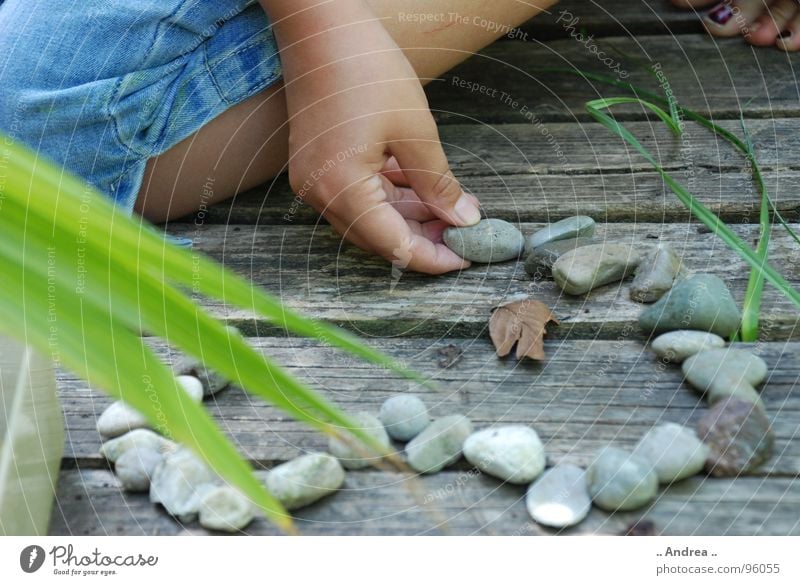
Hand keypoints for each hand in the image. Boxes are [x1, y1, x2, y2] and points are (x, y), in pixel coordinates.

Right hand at [263, 0, 481, 273]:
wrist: (318, 22)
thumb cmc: (365, 67)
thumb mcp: (415, 129)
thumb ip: (439, 183)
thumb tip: (463, 219)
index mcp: (341, 189)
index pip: (393, 246)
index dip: (432, 257)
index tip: (465, 257)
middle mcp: (319, 193)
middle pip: (377, 237)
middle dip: (422, 237)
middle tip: (462, 229)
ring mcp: (312, 179)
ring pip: (367, 216)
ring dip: (408, 215)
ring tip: (450, 204)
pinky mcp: (314, 164)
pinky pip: (355, 194)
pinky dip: (388, 195)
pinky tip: (418, 184)